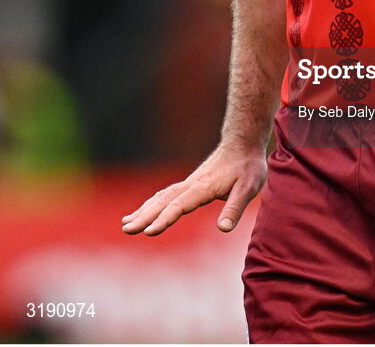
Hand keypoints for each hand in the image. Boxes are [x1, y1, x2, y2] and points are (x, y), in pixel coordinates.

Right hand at [121, 143, 266, 236]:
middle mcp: (191, 184)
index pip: (180, 205)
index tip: (149, 231)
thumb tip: (223, 228)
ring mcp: (189, 183)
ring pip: (161, 197)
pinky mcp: (190, 184)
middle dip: (145, 216)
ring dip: (144, 210)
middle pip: (163, 201)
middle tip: (126, 230)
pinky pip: (166, 194)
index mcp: (204, 187)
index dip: (164, 219)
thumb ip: (235, 208)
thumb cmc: (247, 167)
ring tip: (126, 224)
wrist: (243, 143)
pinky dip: (152, 204)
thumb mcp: (248, 188)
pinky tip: (142, 212)